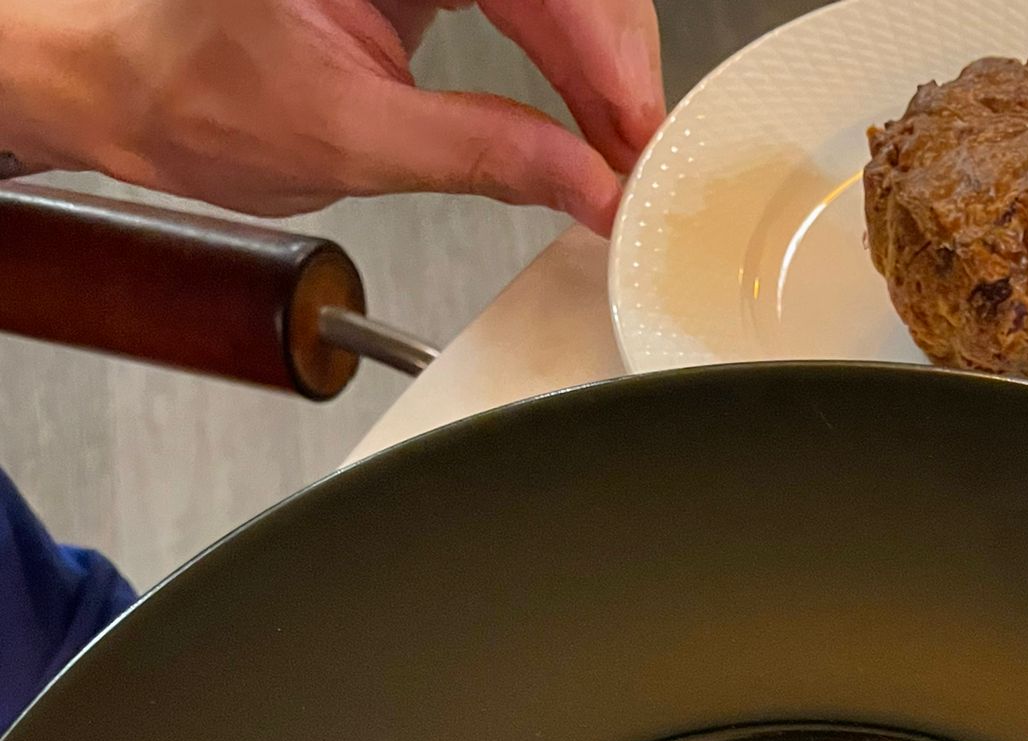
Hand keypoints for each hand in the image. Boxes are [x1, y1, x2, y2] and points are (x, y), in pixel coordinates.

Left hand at [0, 0, 663, 233]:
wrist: (137, 93)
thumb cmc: (195, 94)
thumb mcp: (352, 138)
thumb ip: (482, 153)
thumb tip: (582, 182)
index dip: (601, 55)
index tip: (635, 134)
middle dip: (612, 64)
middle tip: (637, 157)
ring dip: (599, 68)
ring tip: (619, 153)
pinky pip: (530, 4)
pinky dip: (567, 65)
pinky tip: (588, 120)